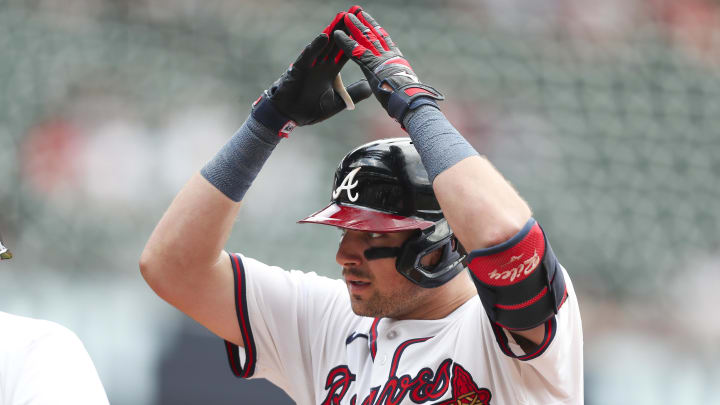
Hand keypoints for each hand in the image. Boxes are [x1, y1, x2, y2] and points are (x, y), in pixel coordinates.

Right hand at [252, 12, 371, 136]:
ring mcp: (311, 65)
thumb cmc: (311, 109)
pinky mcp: (300, 68)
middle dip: (346, 29)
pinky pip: (309, 55)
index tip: (366, 29)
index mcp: (332, 71)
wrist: (290, 116)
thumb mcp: (336, 102)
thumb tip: (370, 87)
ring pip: (324, 45)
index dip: (356, 41)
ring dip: (333, 31)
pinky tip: (325, 37)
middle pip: (337, 43)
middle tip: (356, 12)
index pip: (347, 52)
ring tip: (342, 18)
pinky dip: (317, 46)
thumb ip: (352, 94)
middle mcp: (322, 64)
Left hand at [333, 7, 443, 123]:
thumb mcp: (404, 89)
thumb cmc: (410, 100)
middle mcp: (390, 56)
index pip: (386, 42)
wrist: (411, 101)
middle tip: (357, 12)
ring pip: (365, 39)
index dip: (378, 31)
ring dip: (354, 27)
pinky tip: (337, 35)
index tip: (373, 23)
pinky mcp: (371, 65)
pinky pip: (355, 51)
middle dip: (366, 23)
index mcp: (398, 61)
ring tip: (345, 16)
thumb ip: (397, 83)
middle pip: (375, 35)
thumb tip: (397, 88)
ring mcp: (381, 59)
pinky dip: (345, 42)